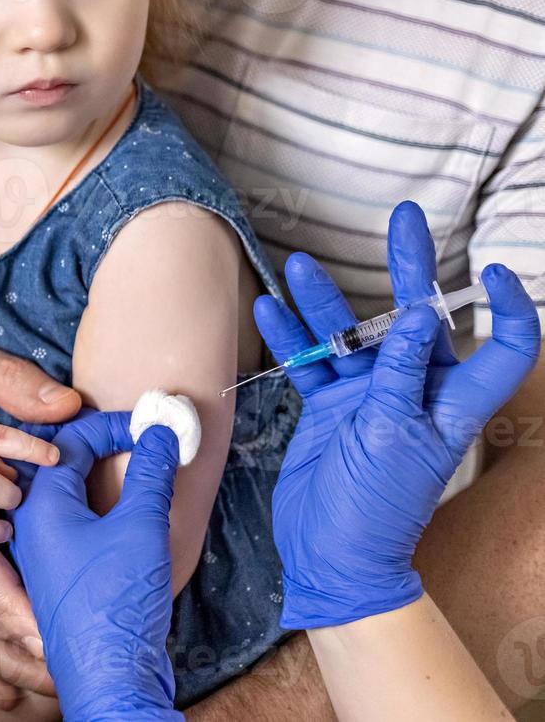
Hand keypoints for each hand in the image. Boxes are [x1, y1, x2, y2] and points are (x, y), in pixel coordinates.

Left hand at [10, 410, 184, 720]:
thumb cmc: (115, 603)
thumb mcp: (141, 527)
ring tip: (138, 462)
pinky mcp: (59, 566)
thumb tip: (161, 432)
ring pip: (65, 487)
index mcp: (39, 503)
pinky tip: (128, 504)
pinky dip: (98, 499)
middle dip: (99, 440)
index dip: (113, 424)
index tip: (151, 425)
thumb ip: (150, 473)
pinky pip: (72, 516)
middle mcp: (31, 520)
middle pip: (59, 458)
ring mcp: (42, 545)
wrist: (109, 677)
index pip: (69, 438)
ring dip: (99, 470)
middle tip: (139, 435)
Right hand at [255, 201, 541, 628]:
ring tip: (295, 267)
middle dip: (409, 269)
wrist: (330, 555)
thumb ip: (399, 376)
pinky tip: (270, 311)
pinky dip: (291, 338)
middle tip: (402, 218)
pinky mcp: (328, 409)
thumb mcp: (394, 437)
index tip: (489, 270)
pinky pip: (311, 362)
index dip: (504, 308)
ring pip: (351, 336)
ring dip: (324, 303)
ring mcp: (368, 398)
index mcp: (450, 401)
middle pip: (416, 319)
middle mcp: (413, 391)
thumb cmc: (377, 507)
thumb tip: (414, 317)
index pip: (501, 346)